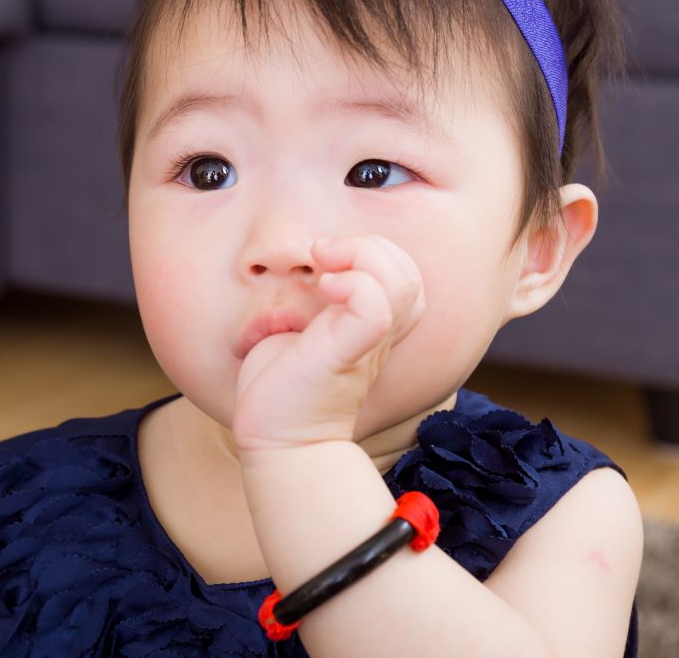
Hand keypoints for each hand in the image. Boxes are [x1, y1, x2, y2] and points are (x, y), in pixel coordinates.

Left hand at [231, 234, 425, 453]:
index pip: (401, 274)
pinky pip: (375, 309)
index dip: (373, 250)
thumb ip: (304, 302)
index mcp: (369, 327)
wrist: (276, 442)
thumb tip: (295, 270)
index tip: (324, 255)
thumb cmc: (280, 389)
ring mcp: (366, 345)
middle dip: (371, 245)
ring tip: (325, 265)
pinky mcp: (346, 355)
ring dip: (364, 256)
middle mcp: (377, 335)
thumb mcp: (292, 332)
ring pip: (403, 283)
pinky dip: (354, 284)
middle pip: (409, 273)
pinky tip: (323, 288)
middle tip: (325, 253)